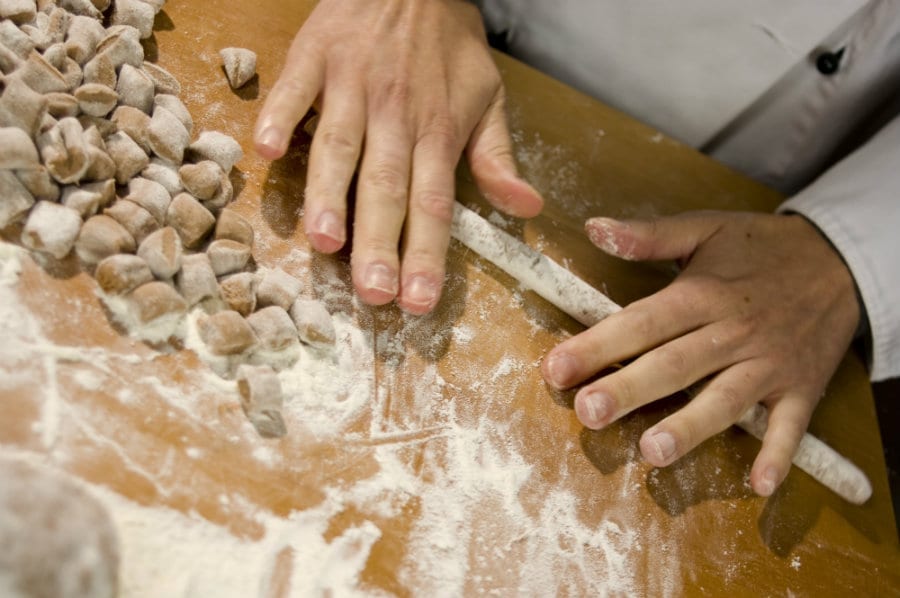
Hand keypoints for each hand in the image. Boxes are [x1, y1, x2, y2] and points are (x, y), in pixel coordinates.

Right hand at [254, 0, 542, 313]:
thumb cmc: (448, 43)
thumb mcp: (488, 97)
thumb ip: (498, 158)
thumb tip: (525, 209)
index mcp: (438, 130)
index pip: (434, 203)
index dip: (426, 254)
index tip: (418, 301)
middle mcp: (395, 113)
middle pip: (386, 186)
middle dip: (380, 243)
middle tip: (373, 293)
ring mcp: (351, 84)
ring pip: (339, 146)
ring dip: (330, 194)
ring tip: (325, 241)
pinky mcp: (314, 57)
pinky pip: (293, 89)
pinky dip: (279, 117)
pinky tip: (269, 153)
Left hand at [541, 211, 860, 496]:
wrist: (840, 260)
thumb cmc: (760, 247)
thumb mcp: (706, 228)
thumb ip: (649, 235)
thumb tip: (593, 228)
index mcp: (703, 294)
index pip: (643, 322)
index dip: (599, 345)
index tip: (556, 368)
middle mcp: (733, 333)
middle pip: (676, 365)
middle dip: (630, 389)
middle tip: (589, 414)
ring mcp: (769, 364)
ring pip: (726, 399)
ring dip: (692, 427)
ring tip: (654, 452)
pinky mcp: (800, 388)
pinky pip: (791, 427)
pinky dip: (779, 456)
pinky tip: (759, 486)